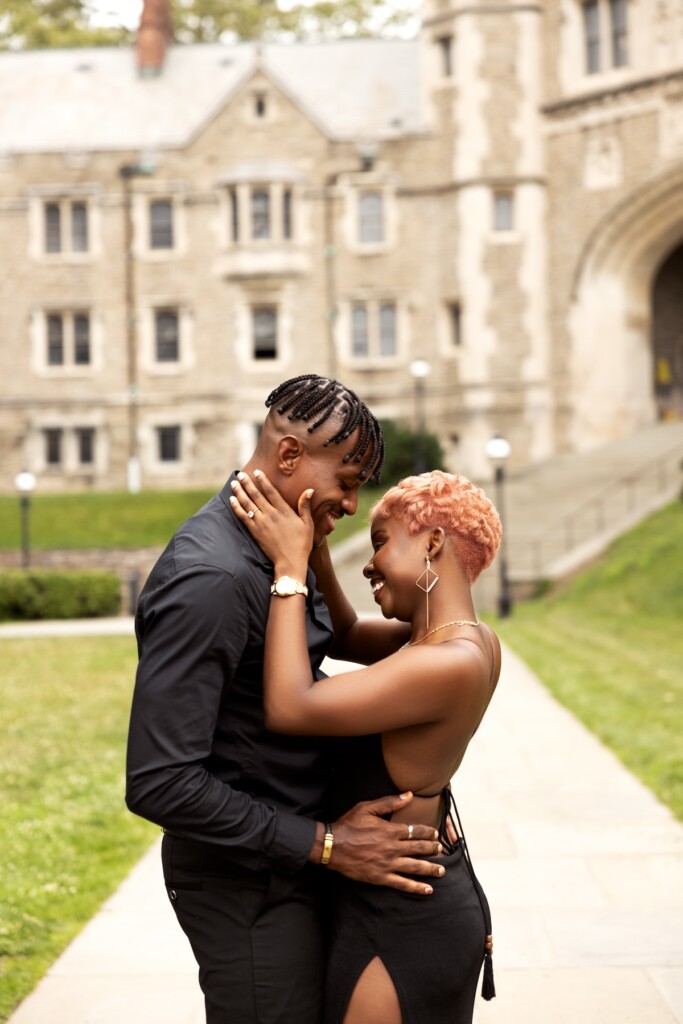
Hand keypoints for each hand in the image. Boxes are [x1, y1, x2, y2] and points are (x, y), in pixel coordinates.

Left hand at [230, 471, 313, 571]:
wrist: (290, 562)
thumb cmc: (302, 543)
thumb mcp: (307, 524)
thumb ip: (304, 506)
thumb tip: (309, 490)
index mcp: (284, 511)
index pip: (271, 491)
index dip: (263, 480)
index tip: (256, 472)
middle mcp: (271, 515)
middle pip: (256, 495)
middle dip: (247, 483)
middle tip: (240, 475)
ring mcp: (261, 523)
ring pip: (248, 504)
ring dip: (240, 492)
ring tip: (234, 483)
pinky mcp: (255, 532)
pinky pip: (243, 517)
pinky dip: (236, 507)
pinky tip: (232, 500)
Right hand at [329, 793, 444, 894]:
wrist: (332, 846)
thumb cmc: (349, 825)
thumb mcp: (367, 808)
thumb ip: (389, 802)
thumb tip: (409, 795)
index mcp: (390, 830)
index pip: (416, 831)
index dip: (428, 832)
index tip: (436, 834)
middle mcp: (392, 848)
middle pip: (419, 849)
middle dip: (433, 849)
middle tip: (441, 850)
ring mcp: (388, 864)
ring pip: (415, 867)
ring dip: (431, 868)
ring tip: (441, 870)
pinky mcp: (381, 877)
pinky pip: (402, 884)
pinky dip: (416, 887)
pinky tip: (428, 889)